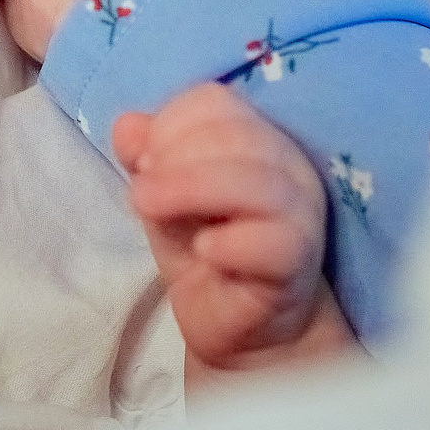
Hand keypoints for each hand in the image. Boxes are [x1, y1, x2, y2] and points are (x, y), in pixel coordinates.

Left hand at [112, 82, 353, 377]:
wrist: (241, 327)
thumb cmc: (206, 249)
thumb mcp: (163, 196)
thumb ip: (147, 156)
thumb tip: (127, 125)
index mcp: (257, 137)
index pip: (216, 102)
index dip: (170, 123)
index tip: (143, 161)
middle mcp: (289, 166)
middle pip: (237, 135)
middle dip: (174, 156)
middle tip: (141, 192)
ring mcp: (302, 215)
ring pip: (257, 182)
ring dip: (190, 189)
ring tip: (147, 209)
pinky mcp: (299, 266)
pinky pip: (274, 242)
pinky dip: (232, 242)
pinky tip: (204, 251)